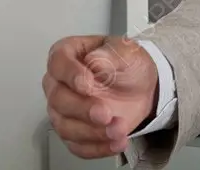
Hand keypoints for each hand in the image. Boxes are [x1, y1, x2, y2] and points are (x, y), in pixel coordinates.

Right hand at [42, 35, 159, 158]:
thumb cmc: (128, 65)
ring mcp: (64, 109)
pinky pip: (77, 145)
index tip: (87, 84)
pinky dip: (97, 147)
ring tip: (118, 129)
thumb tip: (94, 60)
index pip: (58, 63)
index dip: (70, 75)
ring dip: (92, 132)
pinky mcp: (74, 131)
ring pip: (65, 125)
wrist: (142, 89)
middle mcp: (60, 82)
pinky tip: (115, 141)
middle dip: (82, 109)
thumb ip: (110, 54)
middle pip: (58, 98)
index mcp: (68, 54)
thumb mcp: (126, 52)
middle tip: (105, 113)